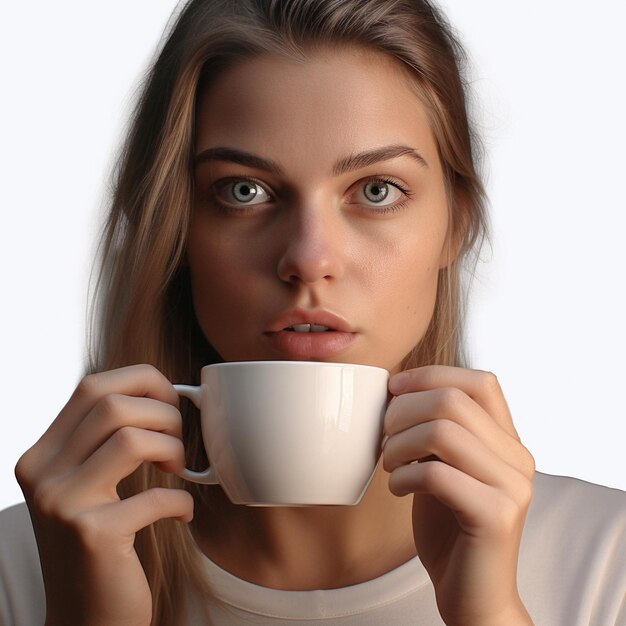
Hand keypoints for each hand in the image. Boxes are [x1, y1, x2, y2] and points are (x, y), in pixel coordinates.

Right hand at [15, 364, 193, 625]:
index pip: (92, 386)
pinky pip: (156, 496)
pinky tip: (181, 513)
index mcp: (42, 454)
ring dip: (172, 448)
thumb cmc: (101, 540)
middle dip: (163, 414)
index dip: (142, 382)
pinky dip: (181, 500)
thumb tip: (163, 393)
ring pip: (131, 439)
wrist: (85, 617)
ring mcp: (62, 504)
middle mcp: (42, 474)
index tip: (170, 401)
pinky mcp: (92, 536)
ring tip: (178, 470)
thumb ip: (107, 440)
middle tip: (177, 443)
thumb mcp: (88, 483)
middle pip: (113, 405)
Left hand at [382, 366, 534, 624]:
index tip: (394, 388)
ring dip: (399, 444)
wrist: (474, 595)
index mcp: (508, 441)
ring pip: (442, 432)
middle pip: (453, 400)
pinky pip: (436, 474)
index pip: (480, 381)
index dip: (431, 375)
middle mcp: (518, 458)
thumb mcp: (444, 466)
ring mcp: (512, 487)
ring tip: (389, 464)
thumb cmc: (450, 526)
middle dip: (403, 410)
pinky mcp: (496, 517)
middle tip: (384, 436)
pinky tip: (397, 489)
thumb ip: (436, 432)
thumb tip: (397, 391)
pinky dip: (404, 476)